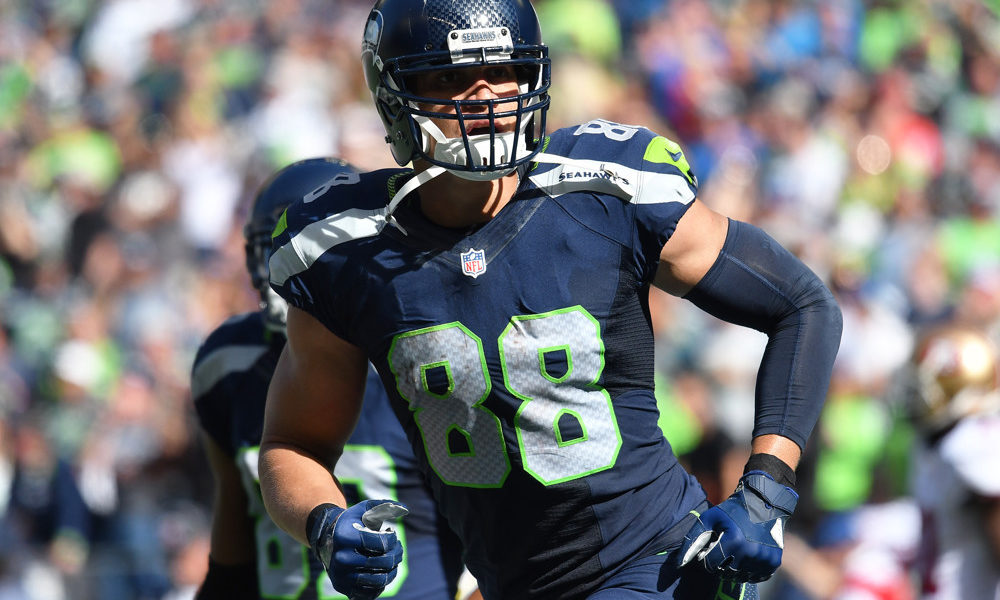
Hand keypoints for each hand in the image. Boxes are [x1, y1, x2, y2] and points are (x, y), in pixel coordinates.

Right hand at [307, 500, 408, 599]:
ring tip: (393, 560)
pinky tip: (382, 570)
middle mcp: (341, 559)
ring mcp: (342, 576)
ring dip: (393, 570)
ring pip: (380, 580)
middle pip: (383, 563)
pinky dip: (382, 583)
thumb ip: (384, 506)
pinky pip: (372, 592)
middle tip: (398, 548)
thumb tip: (405, 509)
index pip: (382, 543)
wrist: (328, 541)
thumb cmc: (352, 524)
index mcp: (346, 538)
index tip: (391, 532)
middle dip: (397, 554)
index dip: (393, 538)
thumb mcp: (364, 510)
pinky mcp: (344, 589)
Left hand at [679, 471, 797, 582]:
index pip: (711, 566)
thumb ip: (693, 539)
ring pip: (740, 577)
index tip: (710, 548)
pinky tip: (747, 556)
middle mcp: (751, 553)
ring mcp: (764, 560)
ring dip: (734, 568)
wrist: (764, 503)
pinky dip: (748, 571)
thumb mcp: (709, 518)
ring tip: (734, 551)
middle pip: (725, 573)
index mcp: (734, 542)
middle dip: (720, 564)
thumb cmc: (732, 510)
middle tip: (723, 549)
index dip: (706, 558)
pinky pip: (755, 578)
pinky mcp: (774, 563)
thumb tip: (680, 562)